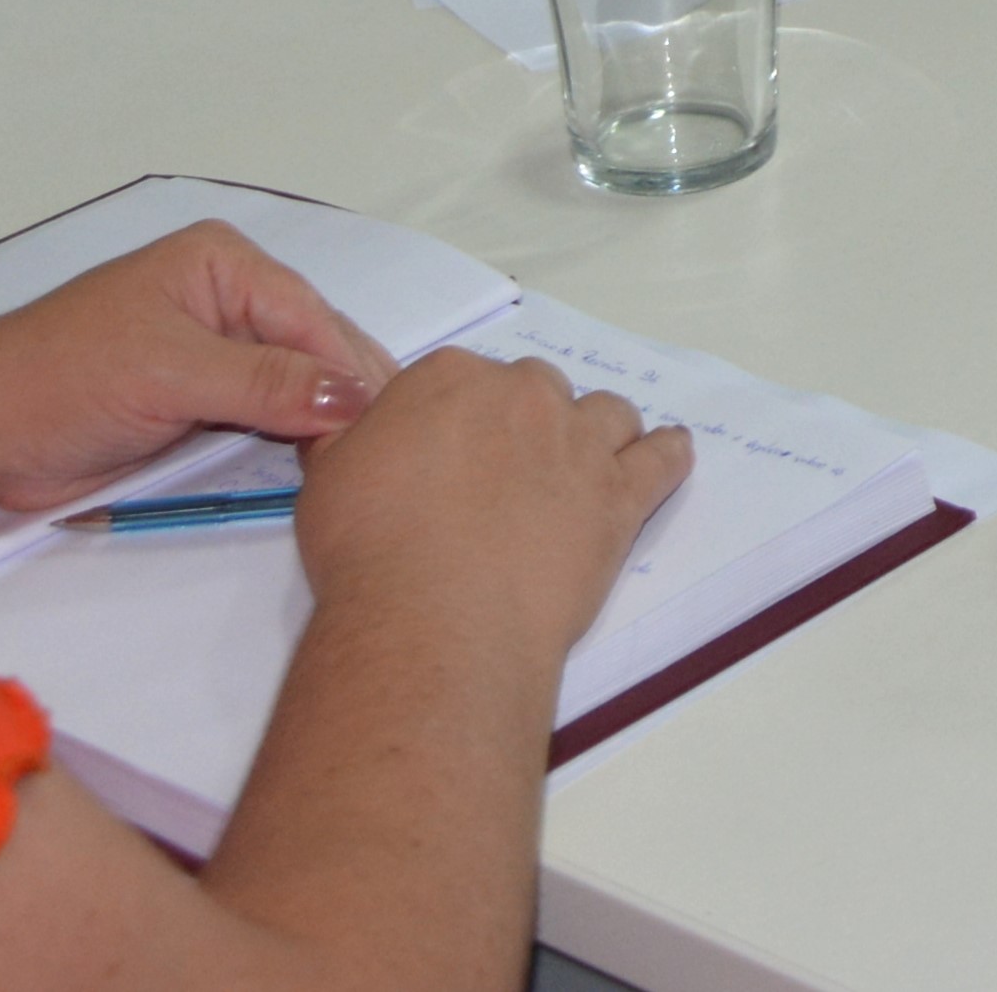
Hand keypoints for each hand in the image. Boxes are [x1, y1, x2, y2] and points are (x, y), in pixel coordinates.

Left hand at [0, 220, 399, 512]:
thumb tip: (351, 398)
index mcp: (221, 263)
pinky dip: (290, 439)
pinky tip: (321, 465)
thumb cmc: (58, 380)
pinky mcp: (200, 399)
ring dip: (321, 421)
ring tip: (369, 462)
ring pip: (295, 384)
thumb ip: (264, 384)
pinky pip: (265, 414)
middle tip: (388, 451)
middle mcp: (226, 297)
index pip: (310, 316)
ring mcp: (214, 350)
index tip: (386, 426)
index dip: (349, 371)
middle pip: (311, 347)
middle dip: (344, 394)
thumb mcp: (169, 374)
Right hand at [293, 346, 693, 660]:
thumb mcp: (328, 479)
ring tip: (584, 467)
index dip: (456, 421)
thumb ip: (353, 441)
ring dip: (595, 434)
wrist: (431, 618)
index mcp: (448, 378)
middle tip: (505, 478)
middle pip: (535, 392)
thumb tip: (354, 426)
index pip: (460, 379)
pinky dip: (666, 454)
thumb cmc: (368, 551)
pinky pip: (661, 459)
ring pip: (606, 414)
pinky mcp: (620, 496)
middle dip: (524, 425)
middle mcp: (522, 395)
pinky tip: (668, 454)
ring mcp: (580, 442)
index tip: (449, 457)